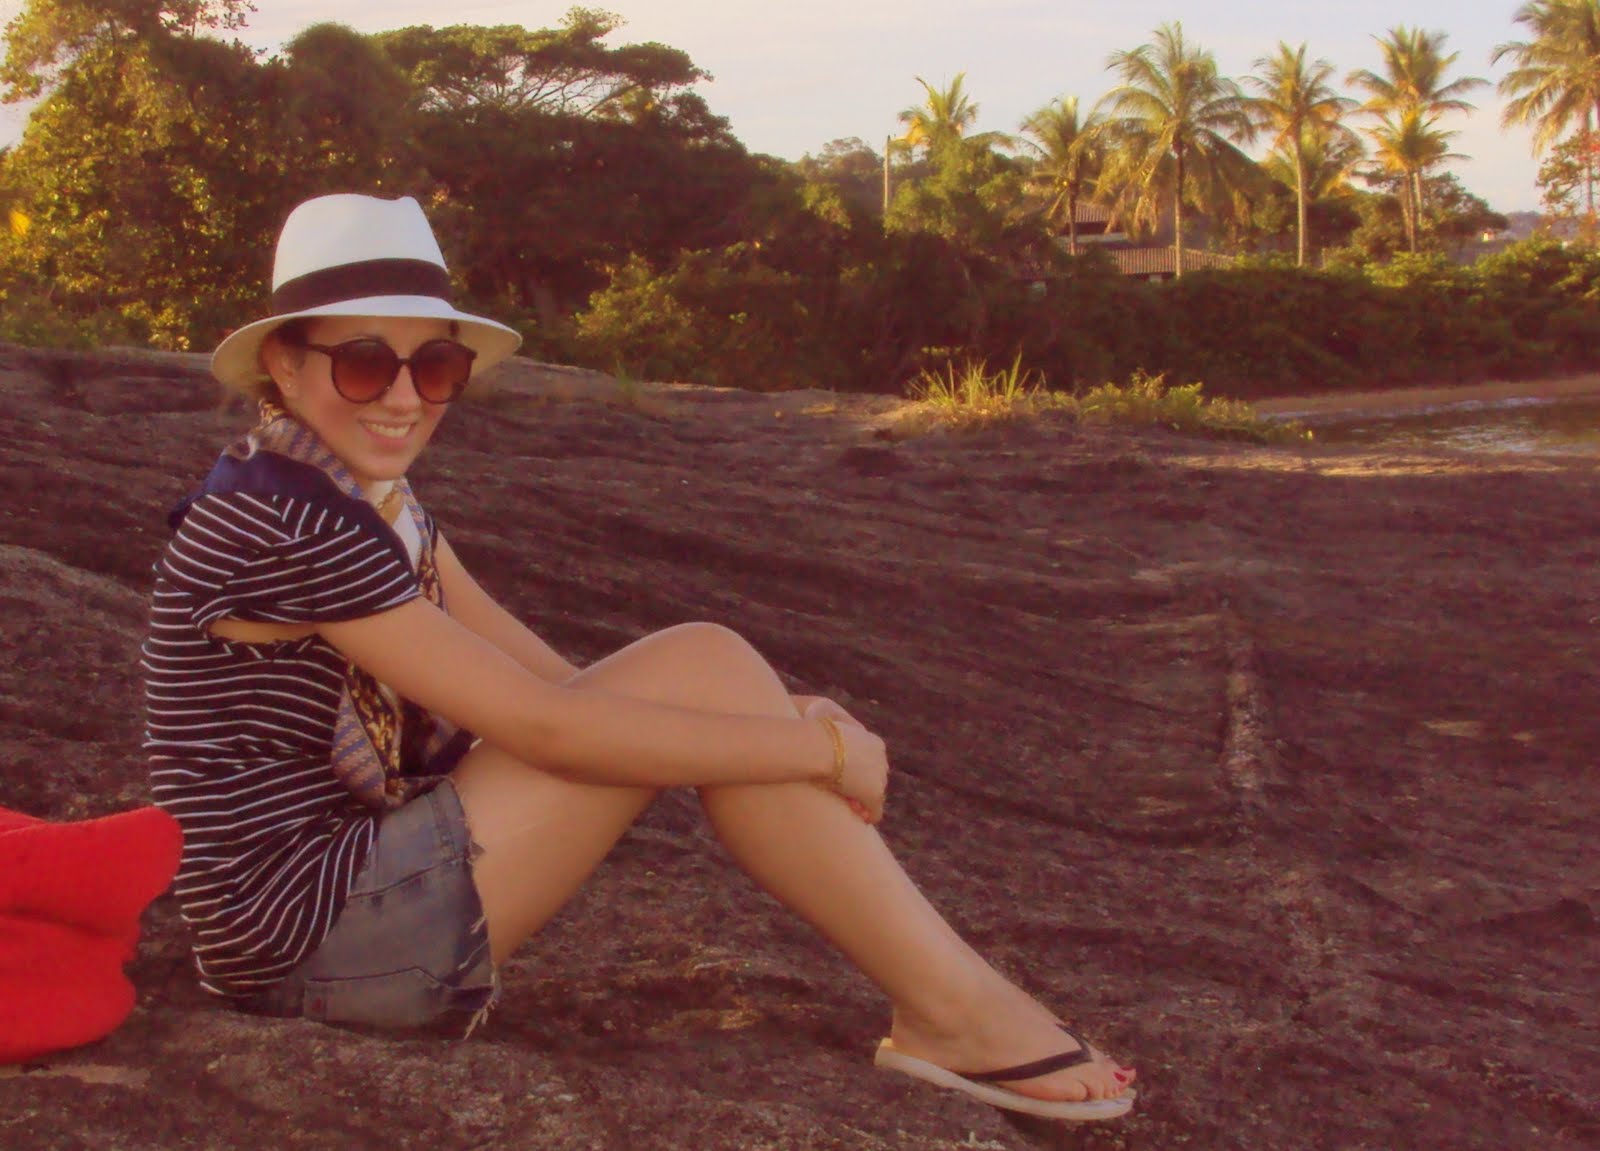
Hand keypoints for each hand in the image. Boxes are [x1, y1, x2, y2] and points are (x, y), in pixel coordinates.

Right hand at [802, 698, 885, 823]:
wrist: (816, 747)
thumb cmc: (814, 732)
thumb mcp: (827, 717)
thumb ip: (833, 721)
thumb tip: (820, 712)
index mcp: (874, 742)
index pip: (872, 762)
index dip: (859, 773)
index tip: (846, 780)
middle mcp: (882, 759)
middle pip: (876, 778)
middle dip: (863, 788)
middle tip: (848, 797)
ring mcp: (879, 777)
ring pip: (875, 794)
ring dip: (863, 801)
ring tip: (849, 807)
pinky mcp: (873, 793)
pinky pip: (875, 811)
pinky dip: (868, 815)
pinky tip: (859, 819)